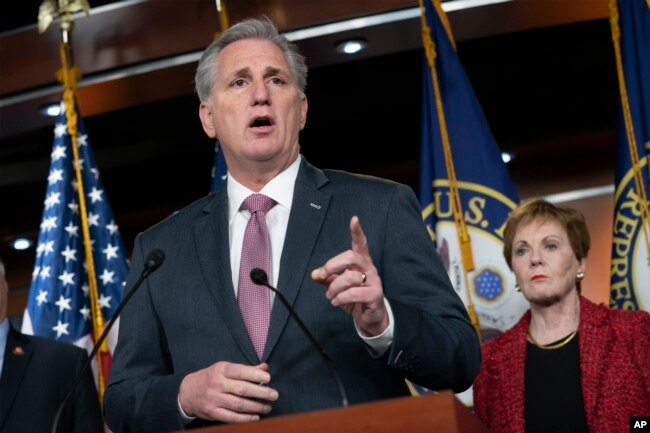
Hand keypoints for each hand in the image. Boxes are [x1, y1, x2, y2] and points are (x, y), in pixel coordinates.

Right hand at [178, 361, 278, 422]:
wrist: (188, 392)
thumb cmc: (211, 377)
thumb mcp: (224, 368)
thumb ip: (245, 369)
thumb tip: (264, 367)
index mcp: (221, 369)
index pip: (240, 371)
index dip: (255, 374)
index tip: (268, 377)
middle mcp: (217, 384)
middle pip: (242, 389)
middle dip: (261, 392)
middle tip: (274, 395)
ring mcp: (214, 399)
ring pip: (238, 404)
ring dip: (256, 406)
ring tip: (268, 407)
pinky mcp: (212, 412)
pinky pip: (231, 417)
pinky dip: (245, 418)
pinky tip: (256, 417)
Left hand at [311, 216, 388, 335]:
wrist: (370, 319)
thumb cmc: (355, 299)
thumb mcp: (338, 288)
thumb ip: (327, 279)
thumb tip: (314, 274)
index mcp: (361, 263)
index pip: (360, 244)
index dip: (357, 232)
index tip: (354, 219)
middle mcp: (369, 269)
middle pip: (352, 257)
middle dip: (333, 264)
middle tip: (323, 274)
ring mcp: (374, 281)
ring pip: (350, 277)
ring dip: (334, 287)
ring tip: (330, 296)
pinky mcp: (374, 295)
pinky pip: (353, 293)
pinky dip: (340, 298)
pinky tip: (336, 302)